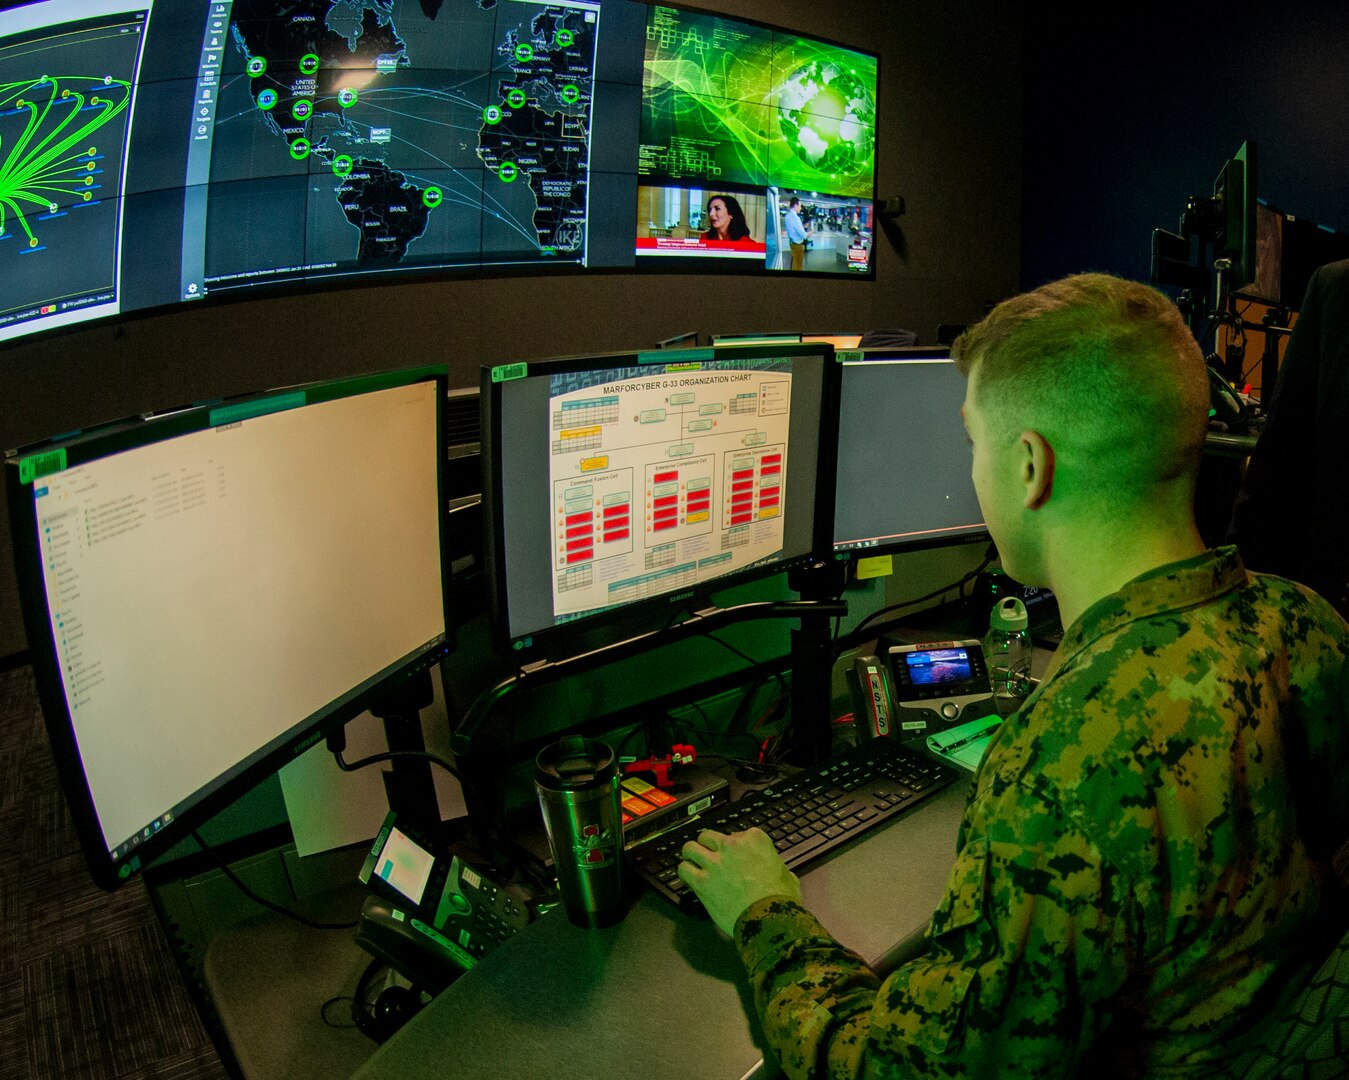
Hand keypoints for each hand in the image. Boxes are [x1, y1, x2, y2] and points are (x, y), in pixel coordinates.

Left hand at [677, 828, 802, 935]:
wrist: (770, 919)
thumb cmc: (781, 899)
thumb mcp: (787, 875)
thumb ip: (776, 867)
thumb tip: (776, 872)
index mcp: (754, 839)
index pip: (736, 834)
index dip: (733, 847)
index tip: (734, 857)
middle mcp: (731, 845)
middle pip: (708, 836)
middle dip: (708, 847)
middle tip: (709, 857)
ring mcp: (714, 862)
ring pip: (690, 848)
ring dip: (691, 856)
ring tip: (694, 864)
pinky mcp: (701, 881)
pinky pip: (683, 869)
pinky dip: (685, 872)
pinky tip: (689, 878)